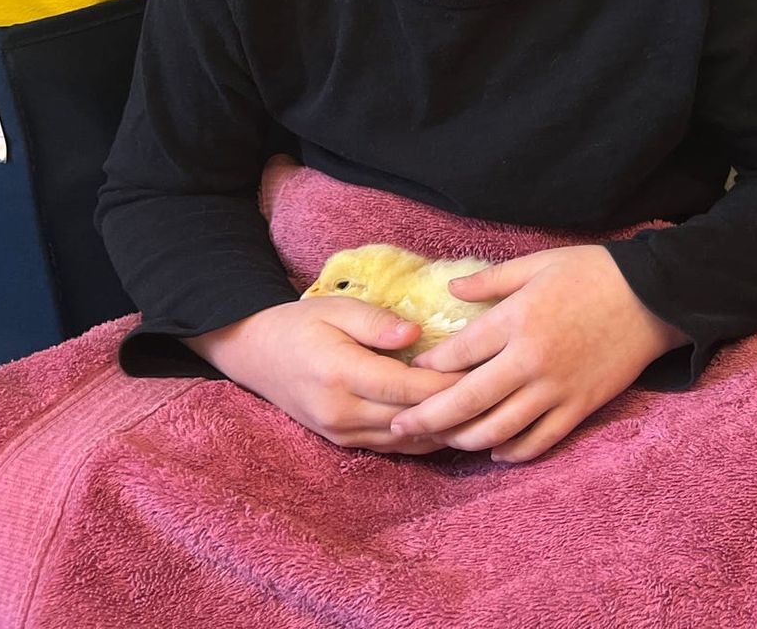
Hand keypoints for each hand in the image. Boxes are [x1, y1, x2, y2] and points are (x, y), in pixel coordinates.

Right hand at [186, 296, 464, 453]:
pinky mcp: (344, 442)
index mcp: (342, 375)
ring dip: (446, 430)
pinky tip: (455, 424)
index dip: (451, 385)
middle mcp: (342, 413)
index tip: (489, 371)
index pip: (410, 389)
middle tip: (500, 393)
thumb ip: (377, 324)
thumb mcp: (336, 309)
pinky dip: (426, 438)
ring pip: (407, 441)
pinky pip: (394, 447)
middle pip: (414, 420)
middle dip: (458, 410)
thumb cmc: (301, 323)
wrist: (256, 353)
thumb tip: (416, 336)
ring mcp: (342, 433)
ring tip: (487, 411)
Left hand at [390, 245, 687, 463]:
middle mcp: (530, 360)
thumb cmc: (594, 272)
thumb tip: (450, 292)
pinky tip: (494, 449)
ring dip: (462, 440)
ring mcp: (556, 389)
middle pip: (465, 402)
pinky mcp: (580, 407)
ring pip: (497, 430)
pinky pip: (538, 442)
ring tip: (441, 439)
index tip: (410, 372)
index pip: (456, 354)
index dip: (427, 367)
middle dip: (426, 418)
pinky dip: (511, 452)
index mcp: (517, 320)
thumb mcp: (539, 263)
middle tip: (399, 426)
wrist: (655, 296)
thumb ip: (491, 280)